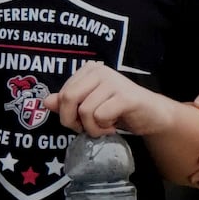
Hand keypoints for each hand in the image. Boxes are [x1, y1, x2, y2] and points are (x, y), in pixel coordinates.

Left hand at [47, 61, 170, 137]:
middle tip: (88, 128)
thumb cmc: (119, 110)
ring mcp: (113, 82)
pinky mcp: (125, 96)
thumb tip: (46, 102)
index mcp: (88, 71)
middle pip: (68, 98)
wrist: (152, 115)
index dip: (66, 114)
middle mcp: (99, 71)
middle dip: (73, 121)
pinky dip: (104, 127)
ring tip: (105, 126)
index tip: (80, 122)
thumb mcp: (90, 106)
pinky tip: (114, 125)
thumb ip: (68, 103)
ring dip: (93, 128)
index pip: (62, 94)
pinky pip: (100, 116)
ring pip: (84, 111)